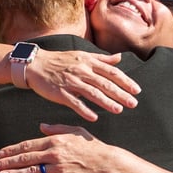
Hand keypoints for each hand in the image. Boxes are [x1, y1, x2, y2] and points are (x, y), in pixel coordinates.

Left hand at [0, 123, 119, 172]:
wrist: (107, 163)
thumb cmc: (92, 147)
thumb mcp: (75, 131)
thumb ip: (56, 128)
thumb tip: (41, 126)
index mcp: (55, 141)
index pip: (28, 145)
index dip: (13, 149)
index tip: (1, 153)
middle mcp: (54, 155)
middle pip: (26, 158)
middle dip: (8, 161)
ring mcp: (58, 170)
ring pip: (32, 172)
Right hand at [20, 49, 140, 120]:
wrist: (35, 64)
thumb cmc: (60, 60)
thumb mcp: (82, 55)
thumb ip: (102, 59)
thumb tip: (119, 58)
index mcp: (88, 62)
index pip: (111, 72)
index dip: (125, 81)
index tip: (137, 90)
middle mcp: (82, 71)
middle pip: (105, 83)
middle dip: (120, 94)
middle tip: (133, 103)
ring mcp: (71, 82)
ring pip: (92, 93)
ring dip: (106, 102)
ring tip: (118, 110)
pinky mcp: (60, 93)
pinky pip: (74, 103)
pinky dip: (84, 110)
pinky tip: (94, 118)